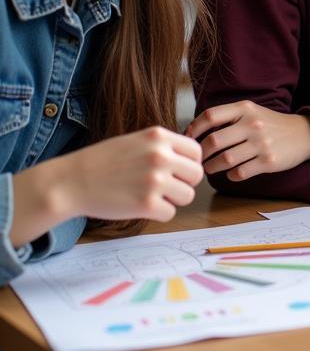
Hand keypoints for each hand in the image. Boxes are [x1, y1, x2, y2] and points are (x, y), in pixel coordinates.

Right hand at [62, 127, 203, 222]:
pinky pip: (170, 213)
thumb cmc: (103, 162)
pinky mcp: (147, 204)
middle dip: (185, 183)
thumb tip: (190, 161)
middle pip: (197, 175)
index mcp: (159, 136)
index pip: (196, 152)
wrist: (71, 181)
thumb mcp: (136, 141)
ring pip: (188, 196)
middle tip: (166, 187)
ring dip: (173, 200)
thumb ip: (163, 147)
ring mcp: (155, 180)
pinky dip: (159, 213)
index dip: (189, 164)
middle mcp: (160, 156)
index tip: (177, 171)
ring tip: (152, 196)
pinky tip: (141, 206)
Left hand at [186, 101, 309, 180]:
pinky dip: (231, 175)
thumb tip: (194, 131)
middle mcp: (253, 124)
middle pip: (214, 141)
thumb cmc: (271, 124)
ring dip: (212, 167)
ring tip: (210, 168)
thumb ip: (227, 117)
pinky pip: (240, 172)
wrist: (304, 134)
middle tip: (198, 160)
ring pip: (225, 159)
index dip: (194, 128)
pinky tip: (231, 174)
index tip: (189, 139)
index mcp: (245, 108)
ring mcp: (261, 143)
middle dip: (201, 153)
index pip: (210, 116)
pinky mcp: (269, 161)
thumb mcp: (252, 112)